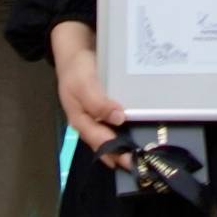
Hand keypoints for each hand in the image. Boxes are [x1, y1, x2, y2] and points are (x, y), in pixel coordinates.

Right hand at [50, 23, 130, 169]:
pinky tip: (138, 131)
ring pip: (110, 137)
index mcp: (81, 121)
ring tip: (143, 154)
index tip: (132, 161)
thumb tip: (118, 119)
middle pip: (105, 144)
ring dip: (124, 145)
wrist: (73, 53)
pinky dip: (125, 131)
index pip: (99, 142)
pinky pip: (114, 125)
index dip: (115, 152)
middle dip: (121, 155)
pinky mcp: (103, 110)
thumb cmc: (76, 70)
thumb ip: (98, 103)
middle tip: (142, 163)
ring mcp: (96, 118)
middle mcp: (89, 124)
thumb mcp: (83, 84)